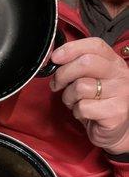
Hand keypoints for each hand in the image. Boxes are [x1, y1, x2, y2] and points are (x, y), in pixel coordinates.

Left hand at [50, 37, 128, 154]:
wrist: (116, 130)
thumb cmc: (99, 103)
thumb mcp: (90, 80)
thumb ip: (78, 67)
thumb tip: (55, 59)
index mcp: (114, 62)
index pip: (95, 45)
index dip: (71, 49)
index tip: (55, 58)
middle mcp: (120, 75)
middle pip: (86, 63)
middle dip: (63, 74)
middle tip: (57, 85)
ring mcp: (120, 94)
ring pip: (81, 87)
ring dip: (69, 97)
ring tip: (74, 102)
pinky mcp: (115, 113)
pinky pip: (83, 107)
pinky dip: (76, 112)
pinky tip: (83, 114)